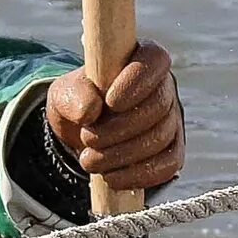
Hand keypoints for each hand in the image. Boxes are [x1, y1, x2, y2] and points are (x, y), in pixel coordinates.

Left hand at [46, 41, 184, 195]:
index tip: (110, 102)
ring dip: (122, 155)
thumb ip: (74, 95)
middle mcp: (164, 87)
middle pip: (158, 106)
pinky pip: (168, 165)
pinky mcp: (172, 150)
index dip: (136, 81)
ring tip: (90, 161)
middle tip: (87, 140)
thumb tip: (91, 111)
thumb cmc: (78, 103)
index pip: (154, 60)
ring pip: (161, 138)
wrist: (83, 132)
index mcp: (142, 59)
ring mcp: (172, 120)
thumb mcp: (65, 93)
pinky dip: (140, 175)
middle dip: (119, 129)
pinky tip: (113, 178)